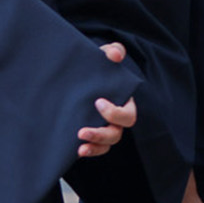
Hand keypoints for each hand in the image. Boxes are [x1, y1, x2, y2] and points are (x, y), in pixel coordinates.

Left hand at [78, 41, 136, 158]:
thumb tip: (115, 56)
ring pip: (106, 143)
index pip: (127, 115)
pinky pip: (95, 148)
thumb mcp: (105, 55)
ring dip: (94, 146)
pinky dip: (89, 150)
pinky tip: (77, 150)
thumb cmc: (98, 65)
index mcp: (124, 102)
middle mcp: (116, 119)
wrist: (81, 73)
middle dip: (101, 134)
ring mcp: (103, 127)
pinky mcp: (91, 132)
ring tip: (80, 148)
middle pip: (116, 134)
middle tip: (82, 131)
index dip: (115, 113)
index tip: (97, 102)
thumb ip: (113, 51)